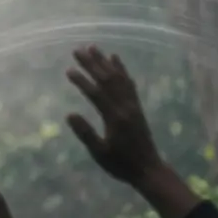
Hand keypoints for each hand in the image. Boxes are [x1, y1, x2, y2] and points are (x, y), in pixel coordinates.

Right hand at [65, 45, 163, 184]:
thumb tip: (69, 114)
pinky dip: (122, 69)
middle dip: (92, 64)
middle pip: (107, 80)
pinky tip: (116, 60)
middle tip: (77, 50)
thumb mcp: (100, 153)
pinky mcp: (136, 106)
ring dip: (105, 62)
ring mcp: (132, 105)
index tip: (68, 70)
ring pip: (118, 78)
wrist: (148, 169)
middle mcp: (125, 106)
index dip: (82, 81)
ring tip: (94, 48)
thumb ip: (86, 134)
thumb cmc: (120, 164)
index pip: (96, 94)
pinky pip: (129, 83)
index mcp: (115, 118)